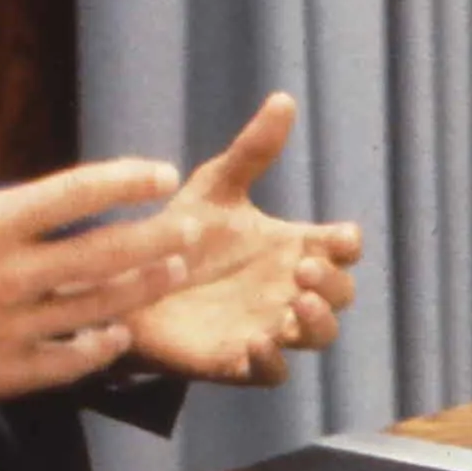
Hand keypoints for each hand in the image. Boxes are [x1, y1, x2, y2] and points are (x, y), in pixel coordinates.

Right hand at [0, 111, 194, 436]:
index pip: (75, 194)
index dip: (126, 180)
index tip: (161, 173)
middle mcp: (6, 276)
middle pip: (104, 254)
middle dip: (156, 239)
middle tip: (193, 228)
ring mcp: (6, 329)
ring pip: (97, 308)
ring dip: (142, 289)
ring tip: (173, 273)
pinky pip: (65, 364)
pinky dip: (98, 349)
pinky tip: (118, 335)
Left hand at [123, 92, 364, 385]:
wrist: (124, 283)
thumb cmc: (179, 234)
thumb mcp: (216, 187)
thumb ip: (253, 150)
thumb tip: (283, 98)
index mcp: (292, 248)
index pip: (342, 250)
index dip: (347, 245)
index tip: (338, 237)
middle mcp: (287, 290)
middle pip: (341, 293)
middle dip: (333, 283)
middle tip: (300, 269)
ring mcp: (268, 326)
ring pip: (319, 336)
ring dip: (318, 322)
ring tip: (296, 305)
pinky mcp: (238, 359)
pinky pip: (273, 372)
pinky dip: (274, 362)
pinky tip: (258, 342)